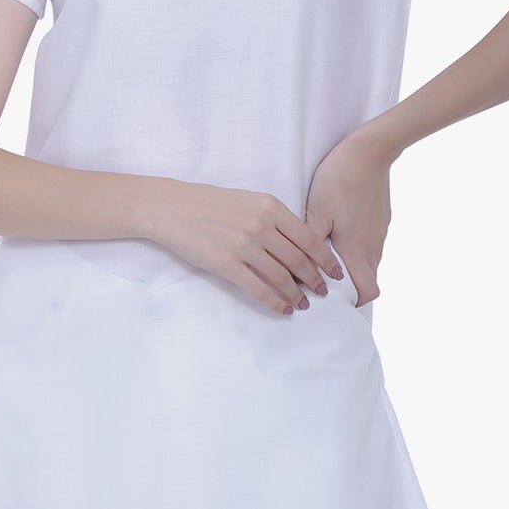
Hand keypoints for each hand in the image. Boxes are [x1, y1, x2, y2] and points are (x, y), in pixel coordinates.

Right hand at [146, 181, 345, 314]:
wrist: (172, 208)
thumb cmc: (210, 203)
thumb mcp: (248, 199)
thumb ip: (273, 217)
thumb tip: (298, 243)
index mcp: (270, 207)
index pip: (309, 238)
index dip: (326, 259)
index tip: (335, 272)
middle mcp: (261, 226)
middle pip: (299, 260)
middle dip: (315, 280)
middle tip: (323, 292)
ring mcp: (244, 246)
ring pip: (282, 277)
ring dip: (297, 294)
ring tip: (304, 304)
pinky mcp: (227, 265)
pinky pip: (259, 289)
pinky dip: (275, 303)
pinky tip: (283, 309)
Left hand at [304, 135, 391, 307]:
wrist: (371, 151)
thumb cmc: (339, 179)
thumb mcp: (316, 211)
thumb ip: (309, 244)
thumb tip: (298, 268)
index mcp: (355, 249)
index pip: (366, 291)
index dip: (354, 302)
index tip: (334, 300)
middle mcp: (372, 245)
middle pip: (369, 280)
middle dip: (352, 288)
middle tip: (327, 281)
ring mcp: (379, 232)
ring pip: (371, 262)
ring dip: (355, 267)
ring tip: (331, 257)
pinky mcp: (382, 220)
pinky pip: (373, 244)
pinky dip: (360, 249)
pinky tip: (341, 233)